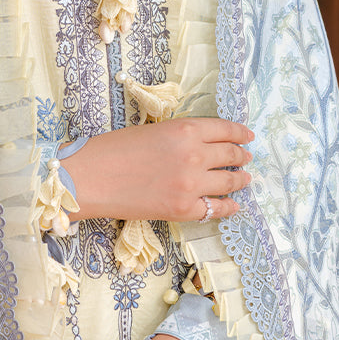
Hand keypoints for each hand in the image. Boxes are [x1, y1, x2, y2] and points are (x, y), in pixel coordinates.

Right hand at [66, 117, 252, 222]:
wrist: (90, 177)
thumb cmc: (113, 149)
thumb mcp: (153, 130)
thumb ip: (181, 136)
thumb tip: (202, 146)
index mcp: (185, 129)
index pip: (225, 130)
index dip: (240, 133)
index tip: (247, 136)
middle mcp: (194, 155)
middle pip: (230, 155)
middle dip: (241, 155)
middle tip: (246, 157)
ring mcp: (191, 184)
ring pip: (229, 182)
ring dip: (240, 180)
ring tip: (244, 179)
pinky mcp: (183, 209)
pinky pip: (216, 209)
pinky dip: (229, 206)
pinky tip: (233, 204)